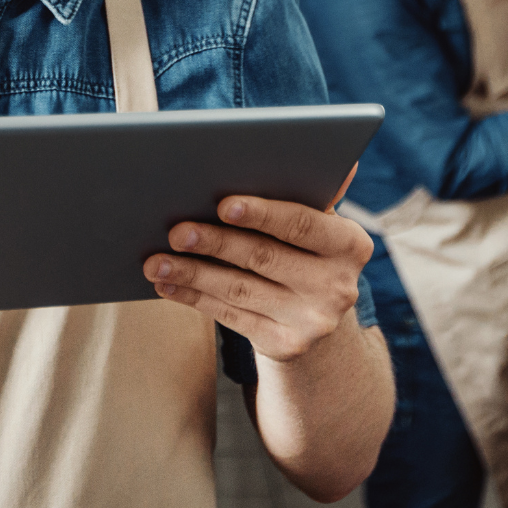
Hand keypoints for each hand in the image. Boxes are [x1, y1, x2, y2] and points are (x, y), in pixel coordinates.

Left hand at [142, 166, 373, 361]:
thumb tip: (338, 161)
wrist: (317, 320)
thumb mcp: (319, 226)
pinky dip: (195, 299)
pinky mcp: (287, 345)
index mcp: (351, 245)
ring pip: (241, 289)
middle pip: (265, 257)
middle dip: (216, 242)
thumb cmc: (306, 253)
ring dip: (193, 273)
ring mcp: (314, 321)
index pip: (302, 224)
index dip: (263, 214)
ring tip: (156, 262)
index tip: (224, 204)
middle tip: (176, 231)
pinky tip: (169, 286)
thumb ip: (313, 194)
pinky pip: (232, 317)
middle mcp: (338, 286)